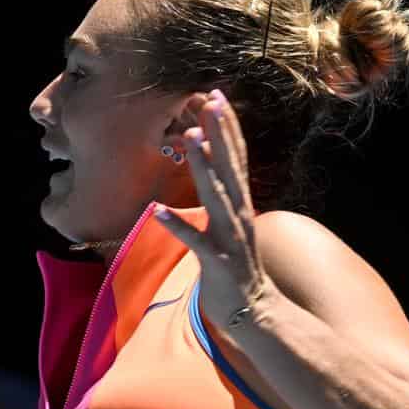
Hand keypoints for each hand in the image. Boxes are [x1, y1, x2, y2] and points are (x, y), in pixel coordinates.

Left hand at [153, 90, 276, 325]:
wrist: (253, 312)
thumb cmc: (234, 268)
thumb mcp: (229, 226)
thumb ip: (222, 198)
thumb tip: (211, 168)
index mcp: (240, 206)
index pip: (235, 159)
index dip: (228, 128)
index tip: (216, 96)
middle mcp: (239, 217)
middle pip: (229, 168)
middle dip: (220, 134)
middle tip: (208, 101)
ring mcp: (230, 240)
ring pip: (216, 197)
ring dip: (204, 167)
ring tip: (191, 137)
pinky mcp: (217, 264)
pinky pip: (194, 242)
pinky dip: (177, 226)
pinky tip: (156, 210)